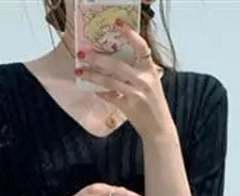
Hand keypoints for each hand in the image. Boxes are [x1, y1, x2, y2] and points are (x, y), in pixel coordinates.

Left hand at [75, 19, 175, 139]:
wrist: (159, 128)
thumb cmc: (153, 104)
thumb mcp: (151, 84)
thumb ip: (137, 72)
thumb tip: (113, 62)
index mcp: (151, 70)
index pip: (142, 47)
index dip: (130, 34)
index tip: (118, 24)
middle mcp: (145, 80)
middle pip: (117, 65)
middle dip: (98, 59)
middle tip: (84, 54)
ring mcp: (137, 94)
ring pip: (110, 81)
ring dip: (93, 76)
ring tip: (80, 71)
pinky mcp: (129, 107)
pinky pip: (110, 97)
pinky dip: (100, 93)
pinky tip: (92, 89)